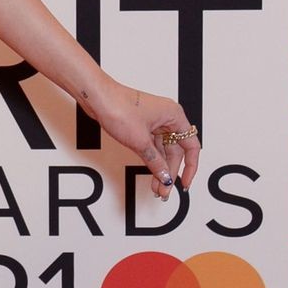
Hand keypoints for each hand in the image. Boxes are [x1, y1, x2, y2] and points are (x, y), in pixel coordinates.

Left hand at [89, 77, 200, 201]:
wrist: (96, 97)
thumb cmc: (118, 108)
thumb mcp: (140, 141)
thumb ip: (155, 161)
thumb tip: (165, 176)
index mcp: (174, 116)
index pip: (191, 146)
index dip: (190, 167)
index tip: (185, 183)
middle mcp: (167, 118)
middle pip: (175, 151)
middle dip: (170, 172)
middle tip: (164, 190)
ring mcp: (154, 122)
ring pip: (162, 151)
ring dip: (160, 169)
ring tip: (157, 188)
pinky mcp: (141, 126)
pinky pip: (152, 147)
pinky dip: (152, 161)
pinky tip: (152, 174)